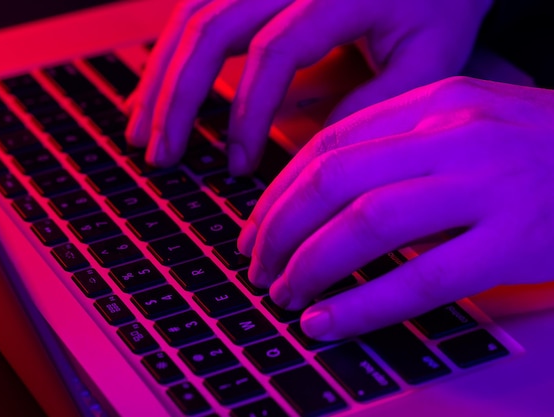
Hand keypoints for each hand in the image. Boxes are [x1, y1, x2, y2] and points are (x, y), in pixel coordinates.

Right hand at [126, 0, 492, 174]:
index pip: (274, 51)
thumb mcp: (432, 56)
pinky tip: (159, 88)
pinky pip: (198, 6)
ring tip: (141, 132)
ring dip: (161, 76)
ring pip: (192, 14)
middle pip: (212, 26)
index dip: (248, 114)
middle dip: (178, 98)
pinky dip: (173, 52)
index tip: (237, 166)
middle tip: (160, 157)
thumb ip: (375, 104)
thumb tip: (308, 155)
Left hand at [237, 76, 553, 339]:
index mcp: (434, 102)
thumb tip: (323, 193)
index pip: (329, 144)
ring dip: (310, 264)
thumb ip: (399, 147)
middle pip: (333, 179)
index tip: (255, 230)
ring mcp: (486, 185)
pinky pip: (423, 277)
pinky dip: (363, 303)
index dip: (279, 193)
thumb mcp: (466, 123)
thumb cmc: (538, 148)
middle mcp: (453, 135)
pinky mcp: (514, 241)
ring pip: (367, 222)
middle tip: (257, 267)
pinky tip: (327, 322)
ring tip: (283, 296)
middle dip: (279, 229)